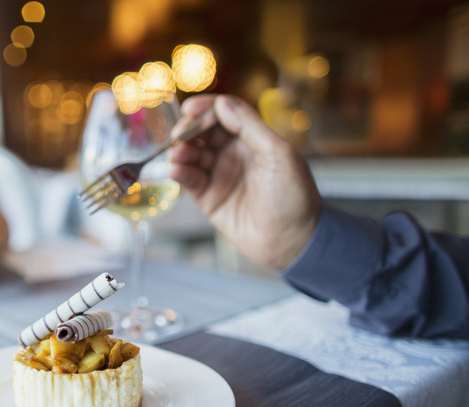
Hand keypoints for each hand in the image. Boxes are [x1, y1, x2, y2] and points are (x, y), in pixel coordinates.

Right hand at [169, 94, 320, 270]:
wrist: (290, 241)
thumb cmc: (293, 197)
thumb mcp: (277, 154)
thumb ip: (249, 126)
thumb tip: (222, 102)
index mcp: (254, 139)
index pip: (225, 113)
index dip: (207, 108)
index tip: (190, 108)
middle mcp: (234, 153)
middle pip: (203, 131)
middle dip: (188, 129)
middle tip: (179, 134)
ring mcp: (219, 174)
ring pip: (192, 154)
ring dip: (181, 151)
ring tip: (177, 155)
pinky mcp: (208, 197)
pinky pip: (189, 178)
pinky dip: (179, 172)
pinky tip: (176, 169)